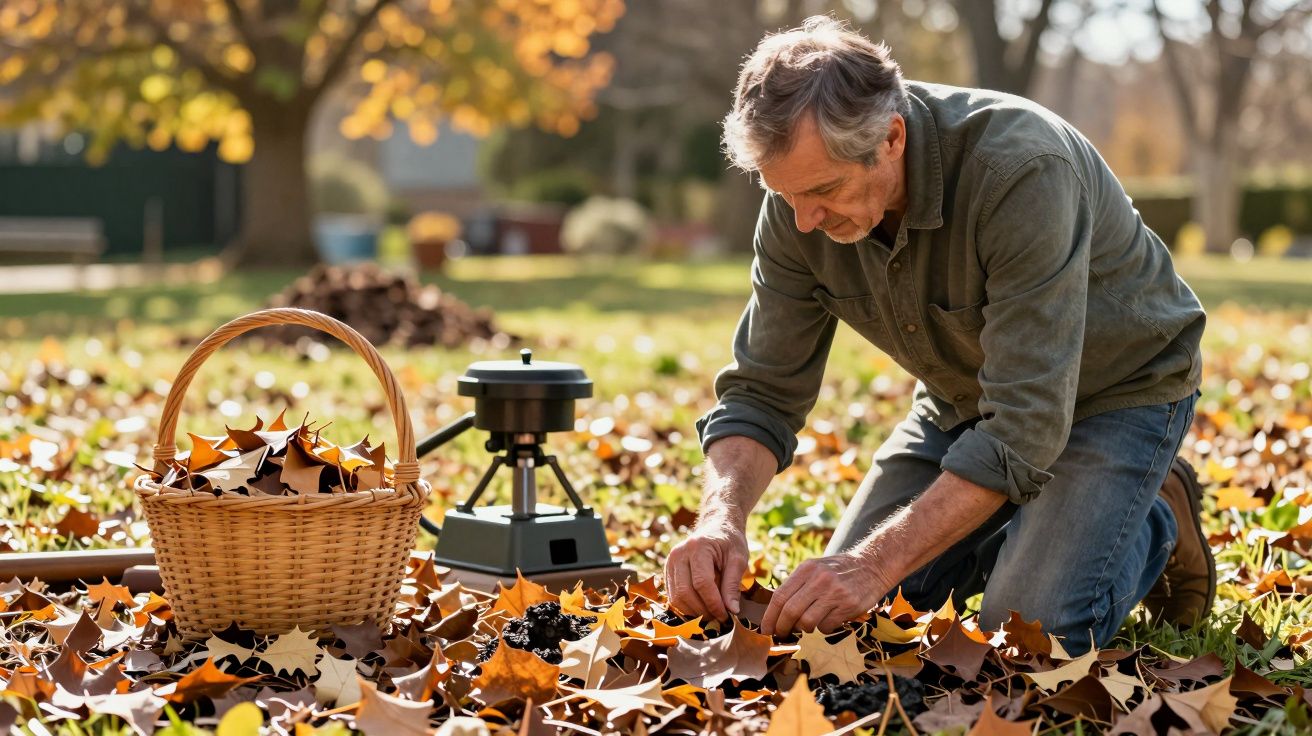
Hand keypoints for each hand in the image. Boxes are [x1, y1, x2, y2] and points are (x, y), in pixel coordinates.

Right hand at [664, 519, 748, 621]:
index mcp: (698, 547)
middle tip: (720, 618)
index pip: (701, 583)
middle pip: (685, 592)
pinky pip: (673, 596)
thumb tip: (732, 610)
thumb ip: (733, 584)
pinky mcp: (667, 571)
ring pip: (676, 597)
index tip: (726, 615)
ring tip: (712, 614)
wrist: (716, 527)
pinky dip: (687, 607)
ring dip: (694, 612)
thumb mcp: (738, 559)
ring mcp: (670, 562)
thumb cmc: (729, 542)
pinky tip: (702, 608)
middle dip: (703, 611)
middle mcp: (679, 554)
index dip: (713, 603)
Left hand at [760, 552, 891, 634]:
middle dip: (782, 627)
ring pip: (807, 622)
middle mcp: (819, 580)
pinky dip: (823, 628)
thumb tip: (776, 613)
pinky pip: (826, 626)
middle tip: (781, 634)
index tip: (766, 629)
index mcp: (807, 569)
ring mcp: (835, 593)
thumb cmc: (838, 570)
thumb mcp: (815, 568)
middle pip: (790, 611)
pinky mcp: (849, 606)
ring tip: (808, 624)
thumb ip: (797, 586)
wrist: (873, 565)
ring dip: (804, 629)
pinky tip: (828, 619)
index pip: (780, 596)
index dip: (770, 616)